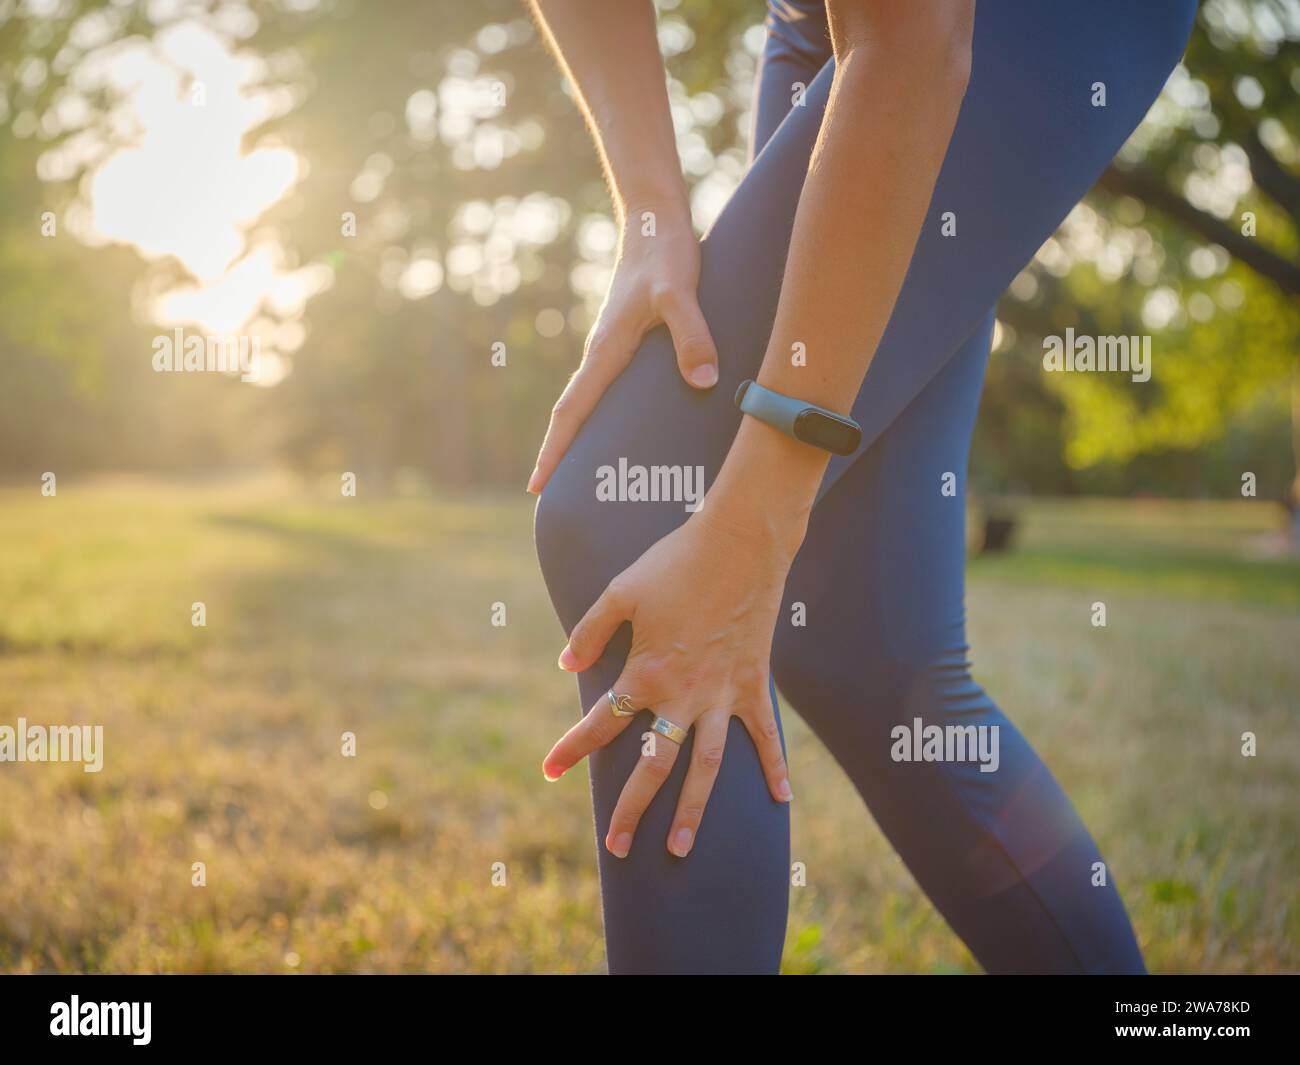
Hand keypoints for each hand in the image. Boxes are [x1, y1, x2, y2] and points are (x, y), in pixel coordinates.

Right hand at [526, 206, 719, 493]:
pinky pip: (608, 389)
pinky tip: (620, 432)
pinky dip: (603, 416)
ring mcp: (613, 349)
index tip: (537, 485)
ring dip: (579, 437)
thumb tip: (703, 382)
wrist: (656, 220)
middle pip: (572, 414)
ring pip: (589, 403)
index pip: (572, 411)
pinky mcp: (628, 342)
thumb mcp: (681, 293)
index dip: (555, 451)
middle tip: (548, 496)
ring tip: (582, 478)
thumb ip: (692, 335)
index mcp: (606, 350)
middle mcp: (602, 354)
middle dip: (559, 455)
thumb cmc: (665, 253)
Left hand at [542, 505, 797, 859]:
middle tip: (616, 847)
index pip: (602, 723)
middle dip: (631, 809)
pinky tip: (781, 800)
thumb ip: (590, 631)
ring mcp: (721, 695)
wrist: (740, 543)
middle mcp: (682, 695)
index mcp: (645, 672)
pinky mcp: (752, 686)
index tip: (549, 772)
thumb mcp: (621, 590)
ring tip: (679, 847)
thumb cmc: (675, 562)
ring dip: (692, 810)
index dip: (571, 750)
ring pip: (706, 768)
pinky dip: (774, 768)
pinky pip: (765, 737)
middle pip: (653, 766)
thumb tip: (566, 666)